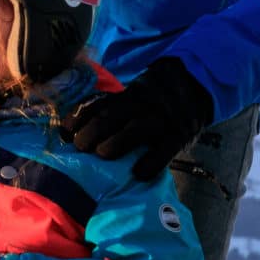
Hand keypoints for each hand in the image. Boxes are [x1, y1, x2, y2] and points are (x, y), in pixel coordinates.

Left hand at [59, 57, 215, 175]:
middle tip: (80, 147)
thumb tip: (72, 132)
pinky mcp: (178, 135)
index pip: (98, 105)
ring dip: (115, 142)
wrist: (194, 86)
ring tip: (102, 155)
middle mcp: (142, 106)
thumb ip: (111, 109)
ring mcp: (161, 120)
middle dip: (92, 131)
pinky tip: (138, 173)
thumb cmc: (154, 102)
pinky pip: (165, 149)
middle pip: (112, 116)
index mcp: (128, 97)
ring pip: (136, 128)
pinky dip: (151, 162)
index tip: (66, 130)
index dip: (79, 117)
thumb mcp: (133, 97)